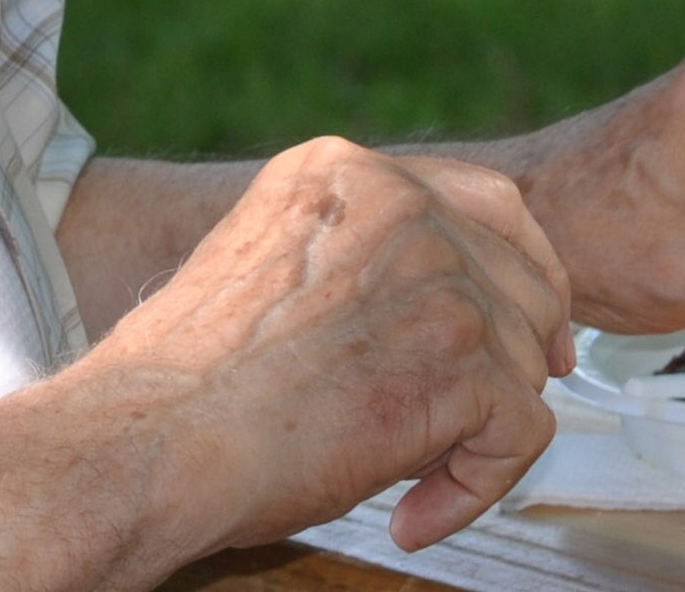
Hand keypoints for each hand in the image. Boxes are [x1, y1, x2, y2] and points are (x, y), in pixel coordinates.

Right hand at [74, 138, 572, 555]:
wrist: (153, 436)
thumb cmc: (189, 378)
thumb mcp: (272, 259)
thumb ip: (354, 251)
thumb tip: (444, 294)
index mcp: (343, 169)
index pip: (487, 200)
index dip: (520, 270)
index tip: (530, 327)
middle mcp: (396, 199)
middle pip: (527, 278)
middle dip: (518, 355)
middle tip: (488, 419)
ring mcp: (434, 271)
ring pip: (524, 361)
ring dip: (480, 434)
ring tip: (405, 477)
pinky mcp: (459, 355)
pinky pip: (521, 434)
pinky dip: (477, 489)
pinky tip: (410, 514)